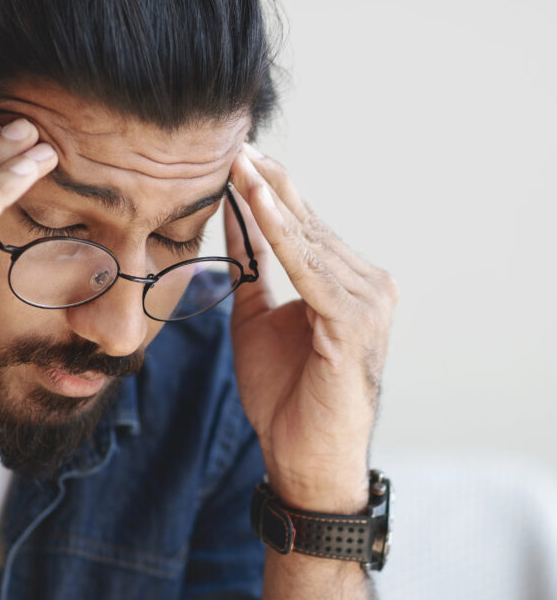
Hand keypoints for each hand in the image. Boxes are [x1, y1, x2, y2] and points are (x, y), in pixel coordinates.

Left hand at [225, 146, 397, 511]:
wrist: (302, 457)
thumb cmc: (284, 396)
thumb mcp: (255, 320)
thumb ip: (250, 272)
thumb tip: (232, 223)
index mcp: (345, 283)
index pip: (303, 226)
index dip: (268, 191)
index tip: (235, 156)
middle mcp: (366, 283)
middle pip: (308, 223)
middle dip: (268, 183)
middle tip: (234, 143)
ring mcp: (367, 301)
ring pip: (309, 239)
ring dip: (271, 200)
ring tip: (239, 163)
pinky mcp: (354, 321)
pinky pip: (309, 269)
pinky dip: (281, 235)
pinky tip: (256, 204)